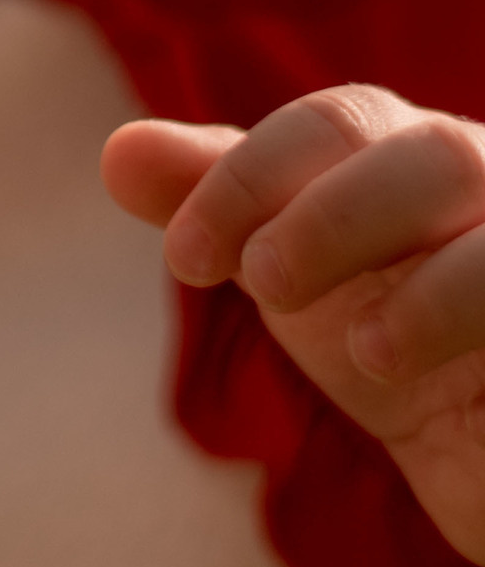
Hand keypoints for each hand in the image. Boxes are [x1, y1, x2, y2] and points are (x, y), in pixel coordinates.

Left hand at [105, 87, 484, 561]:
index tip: (183, 260)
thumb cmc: (382, 329)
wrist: (482, 444)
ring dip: (431, 292)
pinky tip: (420, 373)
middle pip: (434, 153)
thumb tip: (118, 152)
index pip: (335, 121)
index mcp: (409, 151)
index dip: (249, 178)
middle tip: (264, 285)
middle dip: (332, 217)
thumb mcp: (287, 270)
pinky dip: (482, 321)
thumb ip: (215, 208)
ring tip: (364, 351)